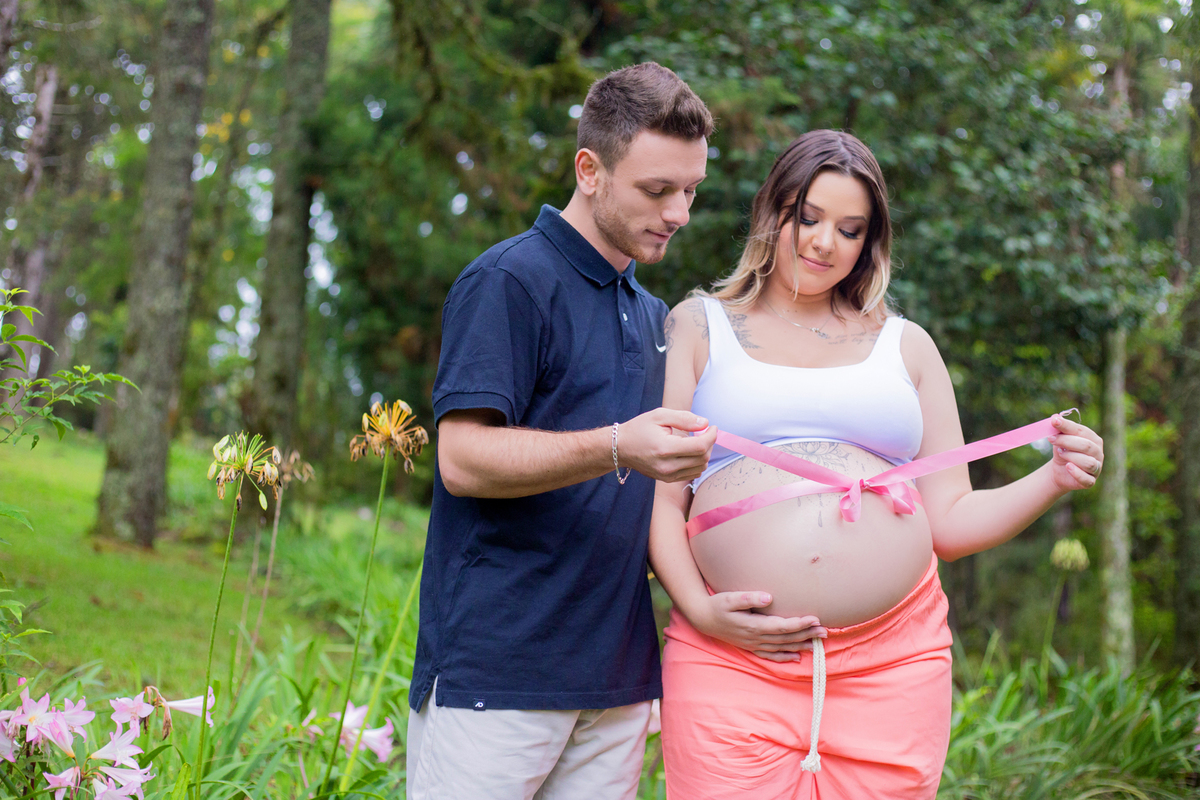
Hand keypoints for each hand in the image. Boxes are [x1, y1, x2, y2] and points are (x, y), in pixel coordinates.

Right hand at [617, 408, 717, 482]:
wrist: (620, 448)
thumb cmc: (639, 428)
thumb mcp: (659, 415)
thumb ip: (684, 418)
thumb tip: (705, 423)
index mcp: (665, 448)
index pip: (700, 446)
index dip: (711, 436)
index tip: (712, 426)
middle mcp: (667, 466)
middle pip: (703, 458)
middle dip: (709, 443)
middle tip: (703, 431)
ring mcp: (667, 476)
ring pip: (700, 468)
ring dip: (704, 453)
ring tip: (696, 440)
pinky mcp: (668, 480)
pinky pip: (692, 474)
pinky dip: (697, 463)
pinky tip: (690, 451)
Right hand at [692, 591, 826, 662]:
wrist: (703, 619)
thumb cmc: (717, 605)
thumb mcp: (729, 598)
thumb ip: (748, 598)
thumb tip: (768, 597)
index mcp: (753, 625)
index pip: (782, 626)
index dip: (799, 623)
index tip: (815, 618)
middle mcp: (756, 638)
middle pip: (786, 638)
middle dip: (806, 634)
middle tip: (825, 631)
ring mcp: (754, 644)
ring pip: (782, 647)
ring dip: (800, 645)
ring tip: (818, 643)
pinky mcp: (751, 647)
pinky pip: (771, 655)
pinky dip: (784, 657)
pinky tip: (796, 657)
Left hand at [1047, 413, 1103, 490]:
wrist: (1059, 471)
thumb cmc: (1063, 451)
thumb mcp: (1059, 439)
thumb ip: (1058, 429)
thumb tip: (1055, 416)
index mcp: (1093, 439)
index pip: (1082, 431)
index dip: (1067, 426)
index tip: (1053, 422)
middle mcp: (1098, 453)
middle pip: (1086, 445)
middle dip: (1067, 441)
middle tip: (1051, 439)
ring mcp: (1096, 468)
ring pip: (1088, 462)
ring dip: (1071, 456)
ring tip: (1060, 454)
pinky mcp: (1090, 481)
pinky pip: (1087, 479)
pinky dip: (1076, 473)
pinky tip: (1068, 467)